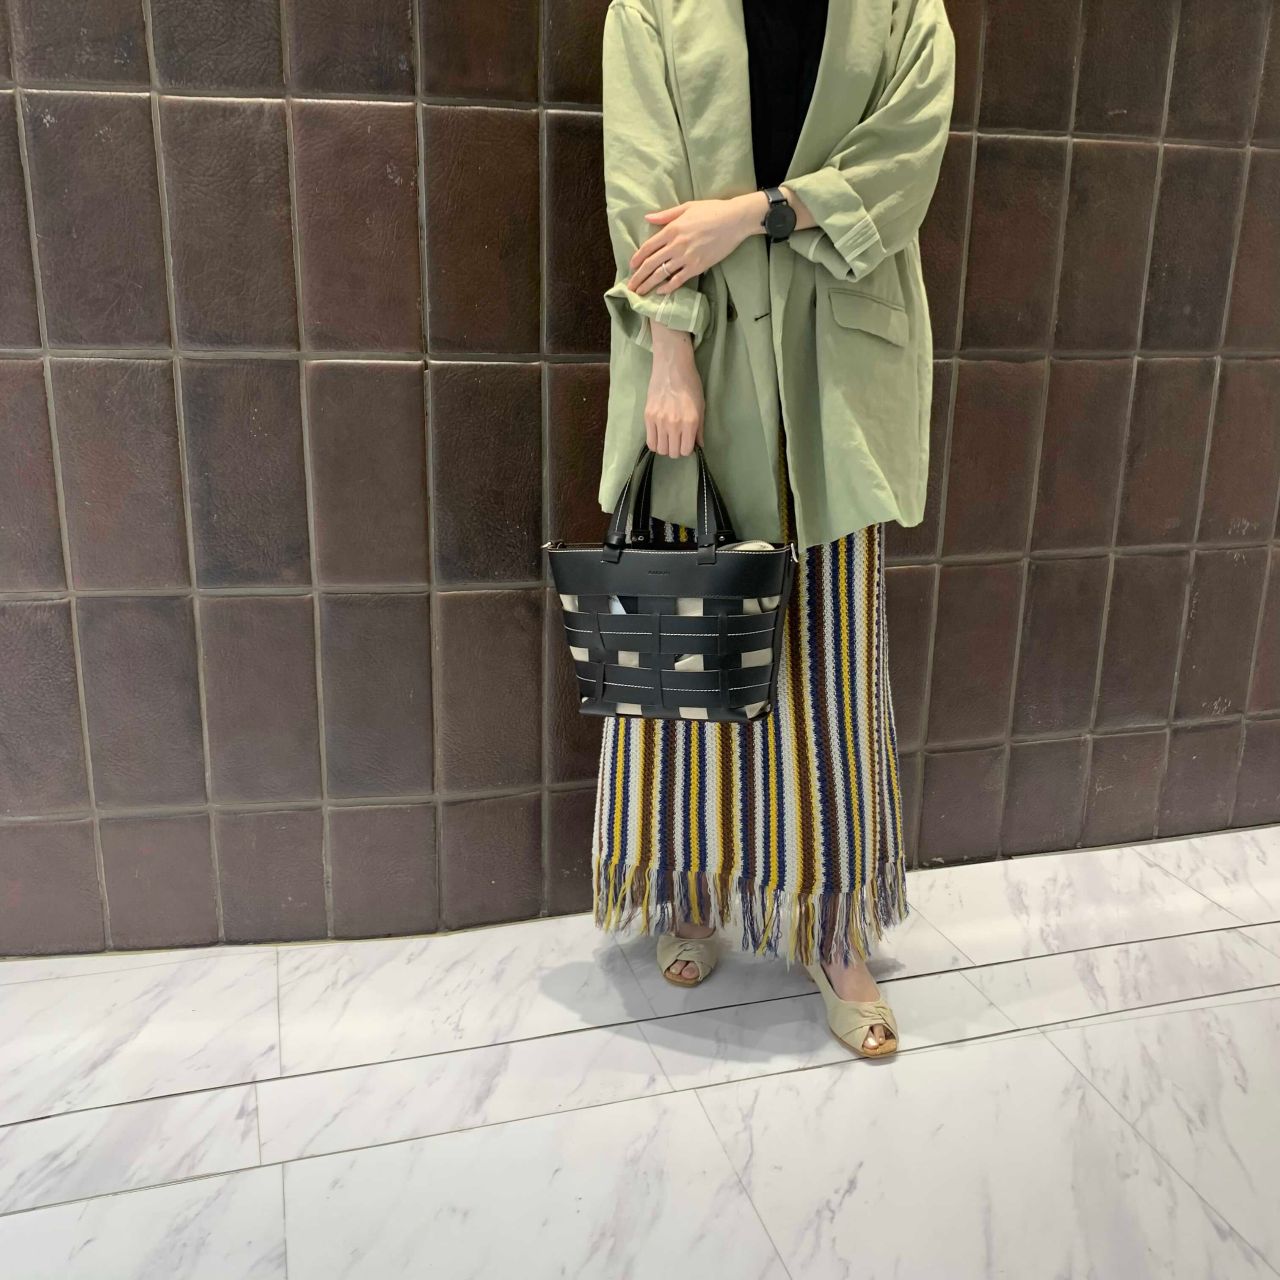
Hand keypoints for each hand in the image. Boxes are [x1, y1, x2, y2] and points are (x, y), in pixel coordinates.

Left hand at [628, 193, 765, 295]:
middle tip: (631, 287)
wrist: (734, 220)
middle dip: (639, 277)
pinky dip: (668, 287)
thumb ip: (666, 215)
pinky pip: (679, 280)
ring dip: (649, 285)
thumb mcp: (686, 207)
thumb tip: (647, 218)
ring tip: (641, 293)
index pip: (648, 247)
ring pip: (662, 274)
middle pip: (651, 263)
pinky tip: (661, 292)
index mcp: (671, 229)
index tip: (631, 267)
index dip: (637, 258)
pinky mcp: (698, 266)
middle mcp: (676, 244)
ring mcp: (686, 257)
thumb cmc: (712, 210)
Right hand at [645, 325, 703, 457]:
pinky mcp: (648, 416)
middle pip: (673, 452)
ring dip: (665, 447)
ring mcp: (659, 421)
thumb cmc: (691, 384)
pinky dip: (655, 443)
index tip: (687, 442)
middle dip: (676, 449)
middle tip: (678, 440)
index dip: (687, 449)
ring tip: (668, 438)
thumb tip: (699, 445)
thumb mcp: (701, 406)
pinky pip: (650, 441)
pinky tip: (659, 436)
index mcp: (690, 422)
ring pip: (660, 449)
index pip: (686, 450)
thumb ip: (700, 428)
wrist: (672, 367)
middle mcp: (674, 424)